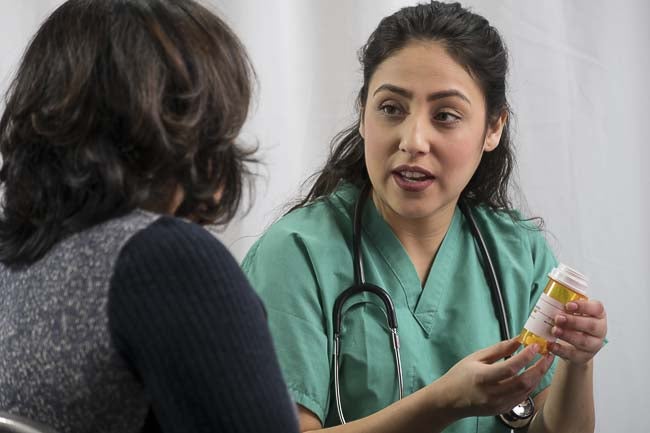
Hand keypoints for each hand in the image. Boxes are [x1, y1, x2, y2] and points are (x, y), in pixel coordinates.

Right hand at [436, 339, 554, 417]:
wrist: (449, 400)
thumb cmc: (460, 376)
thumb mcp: (476, 357)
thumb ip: (498, 350)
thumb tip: (518, 340)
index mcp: (483, 377)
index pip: (510, 367)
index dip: (526, 357)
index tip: (536, 346)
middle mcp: (492, 393)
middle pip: (523, 382)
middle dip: (539, 368)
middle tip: (548, 356)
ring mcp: (498, 404)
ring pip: (526, 391)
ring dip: (538, 377)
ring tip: (544, 364)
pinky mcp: (501, 410)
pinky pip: (521, 398)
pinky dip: (530, 386)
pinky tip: (533, 376)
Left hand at [549, 299, 606, 364]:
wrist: (575, 346)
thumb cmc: (575, 324)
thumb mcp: (574, 313)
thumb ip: (567, 306)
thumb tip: (553, 294)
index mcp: (598, 315)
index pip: (597, 308)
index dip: (584, 306)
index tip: (568, 305)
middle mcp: (599, 330)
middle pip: (591, 325)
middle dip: (573, 321)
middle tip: (558, 318)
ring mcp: (593, 345)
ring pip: (583, 341)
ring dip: (567, 335)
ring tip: (554, 330)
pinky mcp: (584, 357)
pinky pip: (573, 354)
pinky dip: (560, 350)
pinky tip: (551, 345)